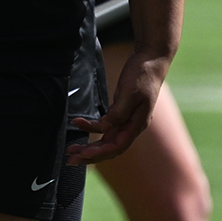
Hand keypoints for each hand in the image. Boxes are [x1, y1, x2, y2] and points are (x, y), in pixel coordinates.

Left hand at [65, 49, 168, 164]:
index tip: (83, 155)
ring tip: (71, 149)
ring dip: (88, 145)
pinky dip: (91, 126)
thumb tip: (105, 128)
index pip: (116, 147)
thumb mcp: (130, 93)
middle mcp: (131, 126)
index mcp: (136, 125)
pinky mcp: (119, 111)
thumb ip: (118, 113)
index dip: (99, 153)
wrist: (151, 60)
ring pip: (105, 139)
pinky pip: (104, 126)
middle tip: (70, 159)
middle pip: (109, 147)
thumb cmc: (143, 75)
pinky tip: (78, 123)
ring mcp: (125, 119)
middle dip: (90, 155)